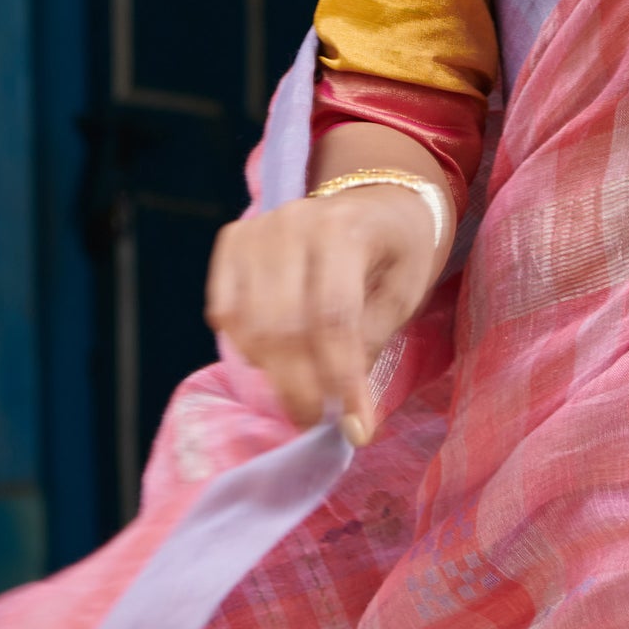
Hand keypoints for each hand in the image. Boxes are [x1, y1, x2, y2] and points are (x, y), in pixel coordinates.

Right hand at [206, 183, 447, 444]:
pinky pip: (225, 310)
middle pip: (283, 326)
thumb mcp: (403, 294)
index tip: (354, 427)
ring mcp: (258, 227)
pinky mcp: (234, 239)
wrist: (377, 200)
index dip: (340, 379)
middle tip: (316, 420)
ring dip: (272, 372)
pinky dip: (244, 344)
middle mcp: (294, 222)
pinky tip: (272, 354)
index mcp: (346, 230)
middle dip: (300, 387)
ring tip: (301, 387)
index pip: (333, 317)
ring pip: (249, 324)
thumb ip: (370, 344)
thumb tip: (343, 414)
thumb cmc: (397, 251)